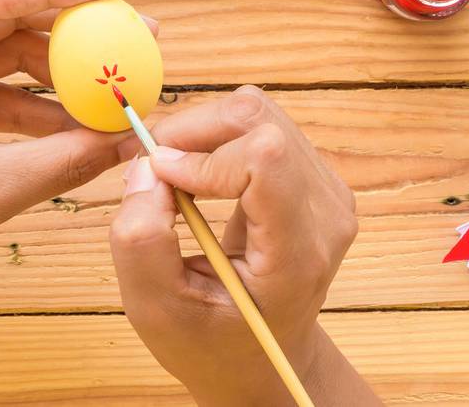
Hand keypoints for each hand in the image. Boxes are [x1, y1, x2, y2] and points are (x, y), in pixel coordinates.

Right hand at [109, 86, 370, 406]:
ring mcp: (327, 190)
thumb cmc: (210, 341)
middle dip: (194, 131)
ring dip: (203, 132)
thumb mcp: (157, 308)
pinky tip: (200, 177)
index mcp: (296, 254)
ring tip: (176, 177)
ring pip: (257, 111)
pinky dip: (218, 137)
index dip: (202, 156)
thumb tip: (148, 166)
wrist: (259, 357)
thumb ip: (141, 240)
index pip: (266, 157)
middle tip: (156, 169)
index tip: (163, 181)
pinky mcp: (314, 175)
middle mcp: (325, 213)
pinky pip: (260, 123)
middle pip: (258, 119)